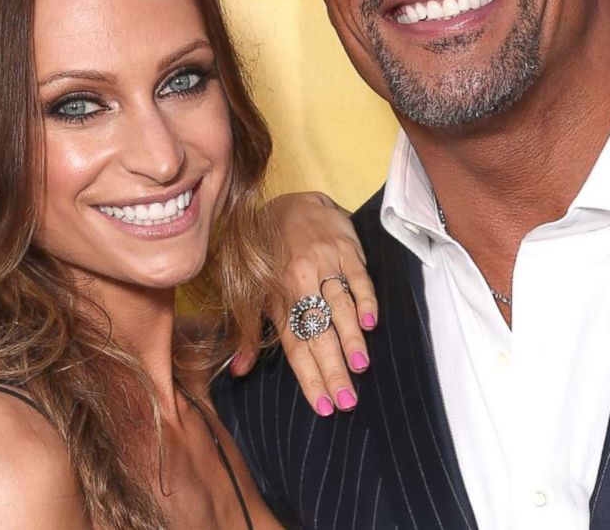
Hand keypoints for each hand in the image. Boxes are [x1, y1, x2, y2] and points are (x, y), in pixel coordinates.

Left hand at [234, 192, 376, 416]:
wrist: (287, 202)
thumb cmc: (268, 255)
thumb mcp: (251, 292)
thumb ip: (247, 333)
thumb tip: (238, 372)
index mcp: (276, 300)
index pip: (295, 347)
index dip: (309, 378)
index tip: (324, 407)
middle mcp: (297, 283)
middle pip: (317, 332)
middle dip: (332, 368)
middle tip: (347, 401)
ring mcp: (322, 263)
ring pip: (338, 306)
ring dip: (349, 337)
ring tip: (360, 368)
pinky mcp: (345, 247)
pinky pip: (357, 276)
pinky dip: (365, 298)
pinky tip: (371, 322)